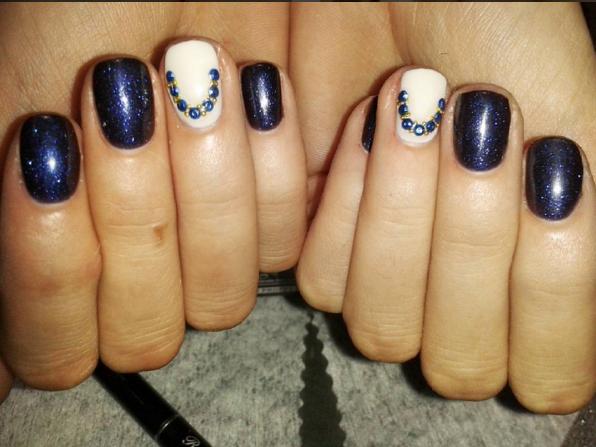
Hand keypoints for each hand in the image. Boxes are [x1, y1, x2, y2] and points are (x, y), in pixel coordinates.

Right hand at [0, 14, 306, 395]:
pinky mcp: (278, 218)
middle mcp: (139, 269)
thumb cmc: (88, 9)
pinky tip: (255, 81)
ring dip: (206, 187)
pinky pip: (284, 244)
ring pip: (220, 299)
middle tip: (124, 91)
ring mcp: (211, 251)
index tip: (47, 143)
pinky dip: (268, 163)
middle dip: (136, 213)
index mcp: (66, 259)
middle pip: (147, 331)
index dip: (49, 268)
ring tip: (194, 70)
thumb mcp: (16, 104)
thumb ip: (9, 230)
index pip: (56, 346)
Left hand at [297, 67, 595, 413]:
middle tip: (482, 126)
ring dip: (402, 218)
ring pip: (381, 329)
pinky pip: (319, 282)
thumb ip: (585, 231)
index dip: (549, 298)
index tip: (555, 179)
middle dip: (470, 243)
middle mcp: (460, 295)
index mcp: (533, 282)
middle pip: (457, 363)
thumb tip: (576, 295)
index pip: (545, 373)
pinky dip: (344, 201)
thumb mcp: (579, 125)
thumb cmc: (500, 37)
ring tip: (414, 109)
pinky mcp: (324, 245)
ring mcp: (388, 278)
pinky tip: (363, 123)